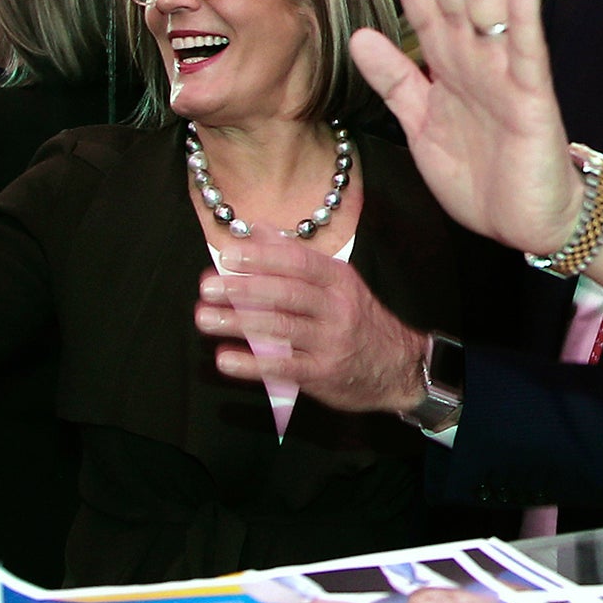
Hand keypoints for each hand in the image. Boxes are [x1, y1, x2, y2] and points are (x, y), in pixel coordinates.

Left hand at [193, 239, 427, 414]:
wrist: (398, 367)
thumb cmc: (358, 320)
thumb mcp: (336, 283)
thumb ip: (295, 257)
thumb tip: (256, 229)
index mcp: (338, 279)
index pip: (297, 261)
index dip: (261, 257)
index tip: (228, 255)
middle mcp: (336, 307)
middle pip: (285, 293)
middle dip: (242, 289)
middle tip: (207, 288)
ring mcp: (330, 341)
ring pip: (280, 328)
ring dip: (238, 323)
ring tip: (204, 319)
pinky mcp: (323, 374)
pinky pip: (283, 367)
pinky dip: (252, 364)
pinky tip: (225, 360)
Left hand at [349, 0, 580, 256]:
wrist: (533, 225)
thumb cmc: (484, 175)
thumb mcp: (420, 126)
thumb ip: (394, 80)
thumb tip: (361, 35)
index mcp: (447, 58)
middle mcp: (475, 53)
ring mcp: (505, 71)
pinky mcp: (532, 99)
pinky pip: (527, 51)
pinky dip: (524, 14)